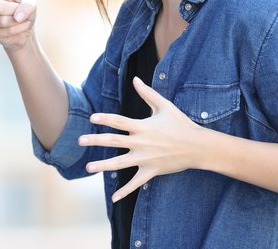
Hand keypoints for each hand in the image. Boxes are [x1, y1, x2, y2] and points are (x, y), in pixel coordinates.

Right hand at [0, 0, 36, 50]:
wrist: (23, 32)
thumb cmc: (25, 13)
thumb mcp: (32, 5)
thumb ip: (28, 6)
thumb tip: (18, 16)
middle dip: (15, 13)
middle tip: (21, 16)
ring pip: (2, 22)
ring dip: (17, 24)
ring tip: (19, 23)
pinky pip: (3, 32)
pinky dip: (16, 32)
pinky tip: (16, 31)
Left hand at [77, 77, 202, 201]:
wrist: (198, 147)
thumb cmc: (180, 124)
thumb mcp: (164, 106)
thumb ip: (147, 93)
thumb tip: (135, 79)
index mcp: (143, 127)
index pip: (119, 121)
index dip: (105, 119)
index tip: (92, 118)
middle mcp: (141, 143)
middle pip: (114, 141)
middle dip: (96, 141)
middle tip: (79, 140)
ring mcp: (145, 159)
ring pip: (120, 163)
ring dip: (103, 166)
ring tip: (88, 168)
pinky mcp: (151, 171)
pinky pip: (135, 183)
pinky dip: (125, 191)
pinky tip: (113, 199)